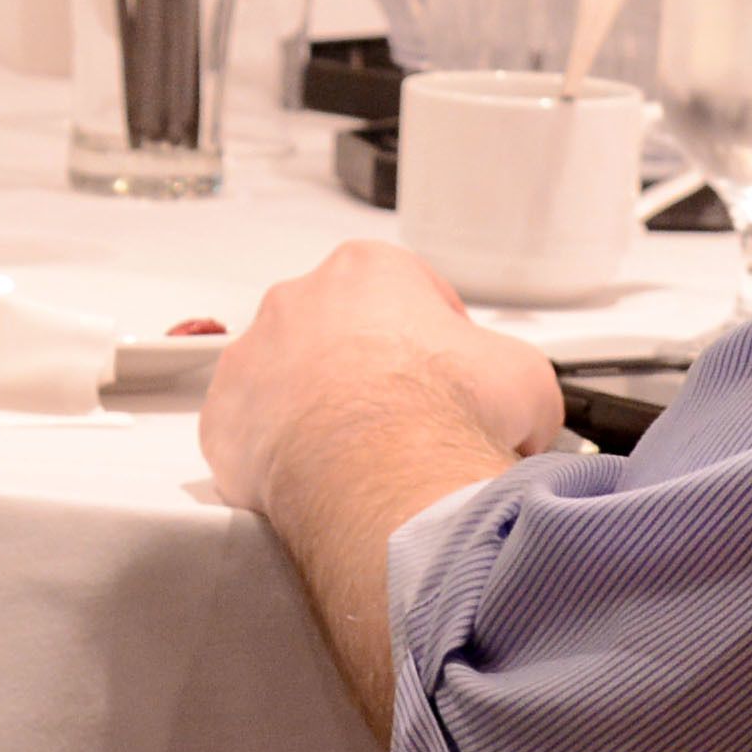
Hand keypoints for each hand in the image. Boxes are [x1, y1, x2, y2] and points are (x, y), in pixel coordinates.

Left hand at [198, 239, 565, 724]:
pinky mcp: (224, 417)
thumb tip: (523, 416)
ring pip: (289, 381)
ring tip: (360, 460)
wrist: (380, 476)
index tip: (450, 380)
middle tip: (406, 425)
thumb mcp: (526, 380)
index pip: (409, 296)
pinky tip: (318, 480)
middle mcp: (300, 300)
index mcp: (369, 270)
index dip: (440, 344)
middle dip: (372, 375)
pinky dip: (279, 456)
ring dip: (318, 412)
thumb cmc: (441, 414)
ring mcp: (253, 356)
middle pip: (342, 334)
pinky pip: (252, 432)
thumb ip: (515, 379)